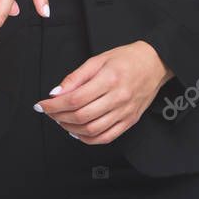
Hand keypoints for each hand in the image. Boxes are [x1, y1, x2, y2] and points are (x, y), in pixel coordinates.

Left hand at [35, 41, 173, 143]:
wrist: (155, 64)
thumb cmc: (126, 59)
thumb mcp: (97, 60)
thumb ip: (75, 77)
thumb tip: (56, 93)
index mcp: (109, 79)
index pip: (75, 99)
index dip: (54, 105)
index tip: (42, 105)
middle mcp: (118, 98)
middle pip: (82, 116)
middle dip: (59, 117)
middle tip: (49, 112)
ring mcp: (125, 112)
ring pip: (92, 130)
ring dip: (71, 129)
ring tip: (61, 121)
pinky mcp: (130, 121)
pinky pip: (106, 137)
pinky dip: (88, 139)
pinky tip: (78, 132)